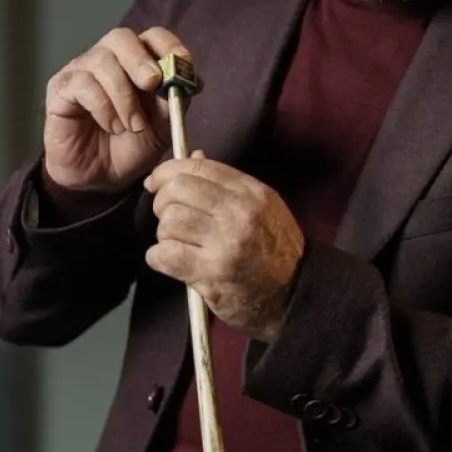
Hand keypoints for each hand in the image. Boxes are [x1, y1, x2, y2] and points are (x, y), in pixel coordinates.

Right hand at [43, 27, 191, 194]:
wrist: (100, 178)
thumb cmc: (130, 147)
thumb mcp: (162, 128)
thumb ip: (173, 102)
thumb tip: (192, 81)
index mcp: (137, 63)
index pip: (152, 36)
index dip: (168, 45)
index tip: (183, 65)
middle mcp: (107, 59)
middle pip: (122, 37)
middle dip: (141, 60)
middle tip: (152, 84)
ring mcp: (81, 71)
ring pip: (102, 61)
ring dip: (123, 95)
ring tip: (133, 126)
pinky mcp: (60, 89)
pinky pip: (81, 84)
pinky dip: (103, 106)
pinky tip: (112, 126)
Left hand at [143, 154, 304, 340]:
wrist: (296, 295)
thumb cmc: (276, 251)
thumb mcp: (262, 208)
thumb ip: (226, 184)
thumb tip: (193, 156)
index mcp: (252, 193)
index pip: (198, 167)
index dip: (167, 172)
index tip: (156, 183)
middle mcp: (240, 213)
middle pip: (177, 190)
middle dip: (162, 203)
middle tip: (170, 220)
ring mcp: (227, 244)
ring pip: (169, 223)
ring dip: (165, 235)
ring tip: (178, 245)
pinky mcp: (212, 273)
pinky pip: (165, 254)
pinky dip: (159, 258)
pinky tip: (171, 261)